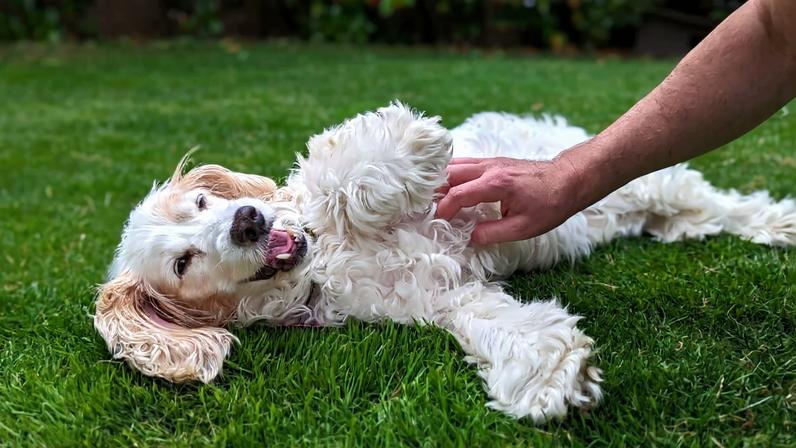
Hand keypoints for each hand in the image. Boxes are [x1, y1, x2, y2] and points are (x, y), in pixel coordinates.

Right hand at [435, 156, 582, 244]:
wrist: (568, 179)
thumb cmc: (550, 204)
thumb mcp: (524, 227)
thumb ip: (493, 233)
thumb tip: (469, 238)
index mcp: (496, 184)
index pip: (458, 194)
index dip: (444, 209)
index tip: (437, 221)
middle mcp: (490, 167)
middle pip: (450, 174)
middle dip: (435, 191)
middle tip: (426, 208)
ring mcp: (490, 161)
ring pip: (455, 165)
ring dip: (441, 181)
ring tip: (433, 199)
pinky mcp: (493, 161)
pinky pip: (464, 164)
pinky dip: (452, 174)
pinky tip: (448, 187)